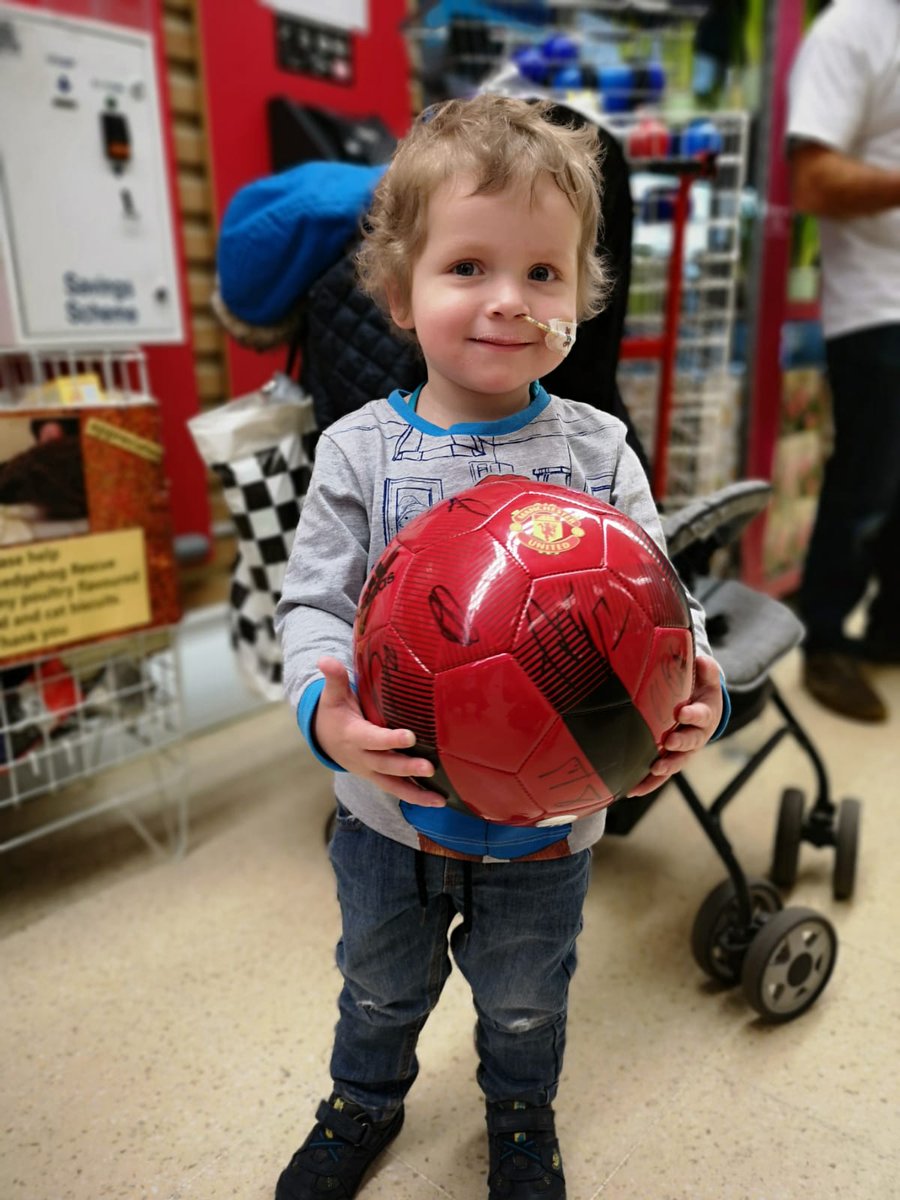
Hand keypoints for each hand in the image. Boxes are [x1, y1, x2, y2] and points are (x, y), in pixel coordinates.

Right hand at [313, 657, 444, 805]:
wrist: (324, 739)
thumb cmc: (334, 712)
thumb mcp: (332, 695)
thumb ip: (334, 678)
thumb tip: (325, 659)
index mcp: (353, 735)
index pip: (372, 739)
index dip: (390, 739)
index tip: (410, 736)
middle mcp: (362, 757)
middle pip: (386, 765)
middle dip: (407, 768)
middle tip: (429, 767)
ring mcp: (371, 771)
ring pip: (393, 785)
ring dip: (416, 793)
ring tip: (439, 800)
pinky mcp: (379, 778)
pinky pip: (398, 790)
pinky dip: (416, 798)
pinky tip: (439, 802)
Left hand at [626, 653, 723, 797]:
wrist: (702, 713)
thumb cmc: (700, 692)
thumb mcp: (706, 678)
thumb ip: (705, 669)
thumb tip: (700, 659)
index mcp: (704, 715)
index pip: (700, 715)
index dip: (692, 715)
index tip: (683, 712)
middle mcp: (695, 736)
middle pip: (689, 743)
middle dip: (679, 744)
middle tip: (669, 742)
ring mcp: (682, 751)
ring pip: (675, 762)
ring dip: (665, 768)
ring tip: (654, 769)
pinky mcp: (669, 760)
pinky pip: (660, 776)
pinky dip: (648, 783)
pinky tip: (632, 791)